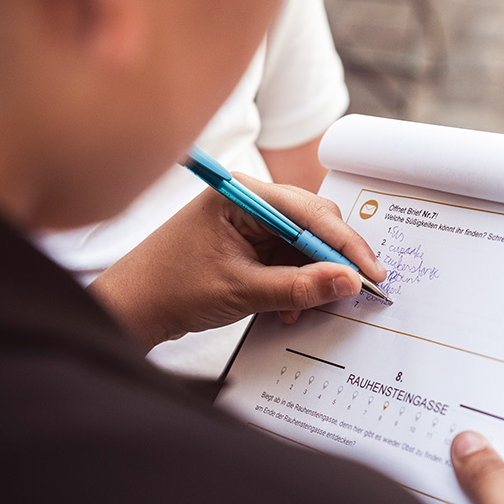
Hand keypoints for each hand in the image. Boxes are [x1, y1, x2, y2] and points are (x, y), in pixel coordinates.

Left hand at [88, 174, 386, 350]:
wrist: (132, 308)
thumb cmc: (169, 288)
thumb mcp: (241, 291)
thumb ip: (299, 287)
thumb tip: (349, 282)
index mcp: (243, 194)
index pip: (311, 212)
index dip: (346, 244)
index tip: (370, 273)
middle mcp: (250, 200)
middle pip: (313, 223)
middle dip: (331, 260)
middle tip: (353, 291)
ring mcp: (249, 221)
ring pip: (304, 245)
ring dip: (311, 277)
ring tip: (303, 308)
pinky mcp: (248, 243)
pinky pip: (288, 258)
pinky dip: (295, 283)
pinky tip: (288, 307)